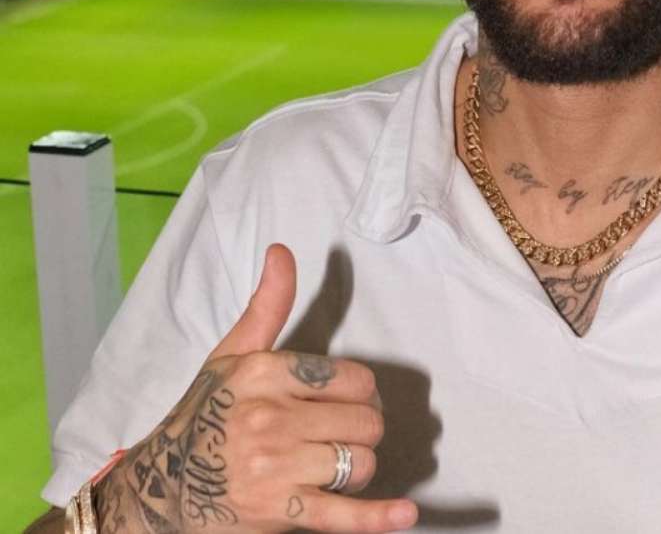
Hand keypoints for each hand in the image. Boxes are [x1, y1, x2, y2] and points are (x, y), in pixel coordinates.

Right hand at [93, 244, 417, 532]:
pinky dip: (376, 517)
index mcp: (263, 373)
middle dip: (361, 430)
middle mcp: (268, 417)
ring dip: (357, 468)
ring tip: (332, 467)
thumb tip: (283, 252)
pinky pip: (340, 514)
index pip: (354, 378)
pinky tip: (403, 515)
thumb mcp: (230, 355)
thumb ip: (268, 305)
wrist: (158, 490)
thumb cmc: (203, 417)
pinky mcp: (278, 512)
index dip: (359, 392)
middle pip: (365, 420)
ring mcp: (273, 467)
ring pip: (360, 461)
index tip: (344, 402)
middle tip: (337, 436)